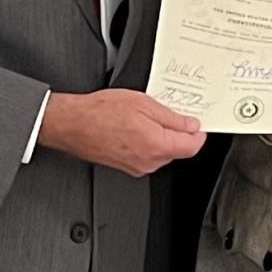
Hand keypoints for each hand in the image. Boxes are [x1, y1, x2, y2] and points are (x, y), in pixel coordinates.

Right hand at [40, 90, 204, 177]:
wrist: (73, 125)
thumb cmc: (100, 112)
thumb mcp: (143, 103)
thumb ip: (172, 117)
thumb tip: (190, 125)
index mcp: (156, 145)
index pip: (192, 146)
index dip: (198, 133)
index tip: (197, 123)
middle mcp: (149, 161)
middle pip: (178, 150)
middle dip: (178, 133)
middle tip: (168, 113)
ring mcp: (138, 167)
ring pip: (162, 153)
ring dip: (161, 137)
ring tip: (144, 118)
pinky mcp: (127, 168)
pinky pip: (147, 156)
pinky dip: (147, 143)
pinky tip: (134, 128)